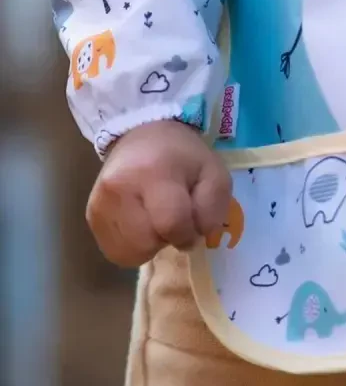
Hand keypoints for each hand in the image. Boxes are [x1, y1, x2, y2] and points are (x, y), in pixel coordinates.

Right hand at [86, 119, 231, 267]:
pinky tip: (140, 225)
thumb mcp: (213, 171)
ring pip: (130, 252)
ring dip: (149, 244)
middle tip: (172, 217)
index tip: (192, 225)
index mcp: (155, 172)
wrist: (141, 133)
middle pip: (148, 242)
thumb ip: (213, 207)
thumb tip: (196, 237)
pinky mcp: (91, 215)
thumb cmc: (182, 155)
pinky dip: (133, 246)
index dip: (188, 233)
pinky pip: (115, 251)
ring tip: (155, 218)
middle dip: (167, 238)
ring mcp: (100, 203)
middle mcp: (120, 188)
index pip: (172, 223)